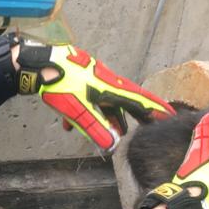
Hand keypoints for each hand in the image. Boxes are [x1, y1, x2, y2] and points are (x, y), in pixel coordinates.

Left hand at [13, 38, 174, 151]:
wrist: (37, 63)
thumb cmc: (60, 84)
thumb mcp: (78, 111)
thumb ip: (94, 128)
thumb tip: (112, 145)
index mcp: (111, 88)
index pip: (139, 100)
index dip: (155, 108)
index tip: (171, 114)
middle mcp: (105, 81)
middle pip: (125, 101)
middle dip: (134, 116)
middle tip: (146, 126)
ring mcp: (91, 78)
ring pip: (105, 102)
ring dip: (108, 118)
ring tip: (113, 134)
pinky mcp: (78, 78)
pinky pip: (86, 98)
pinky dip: (83, 112)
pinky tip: (69, 125)